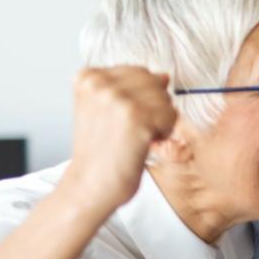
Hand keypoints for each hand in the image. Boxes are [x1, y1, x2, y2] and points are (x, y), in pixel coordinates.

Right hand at [58, 67, 176, 217]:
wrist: (89, 186)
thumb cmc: (99, 153)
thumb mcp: (104, 109)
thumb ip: (129, 89)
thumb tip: (164, 76)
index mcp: (88, 77)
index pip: (138, 72)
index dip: (140, 98)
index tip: (122, 119)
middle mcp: (100, 83)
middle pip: (154, 81)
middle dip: (152, 107)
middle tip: (132, 131)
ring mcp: (117, 98)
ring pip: (164, 98)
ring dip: (159, 121)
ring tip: (135, 138)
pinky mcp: (136, 117)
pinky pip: (171, 116)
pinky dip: (164, 133)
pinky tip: (144, 144)